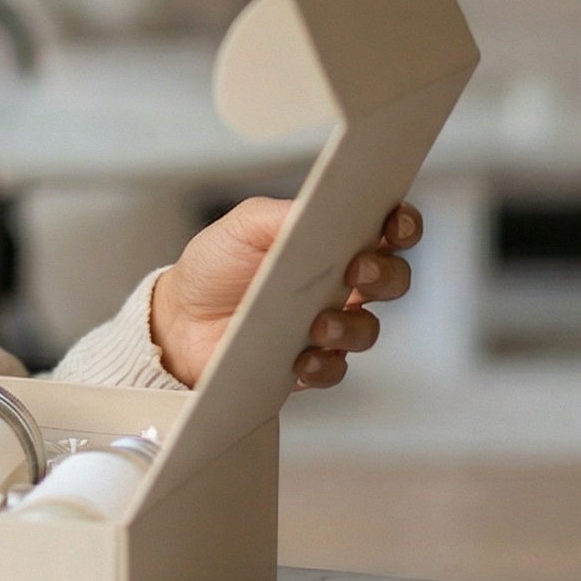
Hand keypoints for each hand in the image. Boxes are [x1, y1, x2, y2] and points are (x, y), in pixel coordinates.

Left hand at [150, 198, 421, 388]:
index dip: (401, 225)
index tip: (395, 224)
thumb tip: (323, 210)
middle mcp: (339, 285)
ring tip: (318, 323)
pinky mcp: (308, 364)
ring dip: (351, 326)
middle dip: (384, 274)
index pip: (385, 230)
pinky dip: (322, 364)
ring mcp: (327, 327)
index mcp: (332, 242)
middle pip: (391, 279)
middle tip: (356, 271)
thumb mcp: (246, 225)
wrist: (178, 319)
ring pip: (368, 330)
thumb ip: (285, 215)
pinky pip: (333, 369)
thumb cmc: (217, 265)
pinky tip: (300, 357)